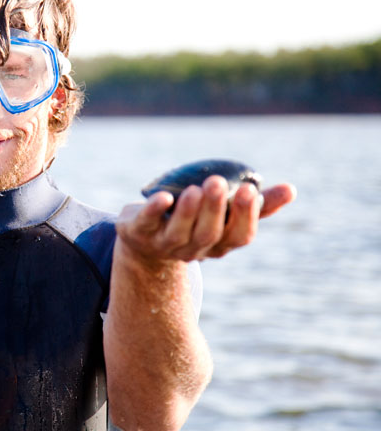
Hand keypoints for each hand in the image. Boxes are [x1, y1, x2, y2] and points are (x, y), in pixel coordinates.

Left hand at [116, 175, 295, 263]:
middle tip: (219, 182)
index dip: (246, 216)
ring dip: (189, 211)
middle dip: (215, 209)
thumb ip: (255, 204)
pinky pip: (147, 223)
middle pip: (209, 234)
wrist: (143, 239)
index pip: (238, 236)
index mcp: (219, 244)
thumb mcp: (223, 215)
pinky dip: (154, 211)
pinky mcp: (138, 233)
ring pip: (179, 232)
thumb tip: (291, 190)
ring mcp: (164, 244)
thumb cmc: (192, 221)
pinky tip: (163, 196)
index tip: (250, 189)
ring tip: (196, 188)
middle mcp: (194, 248)